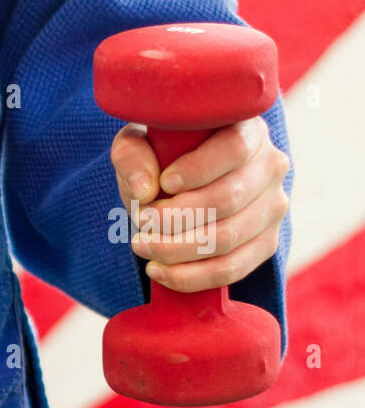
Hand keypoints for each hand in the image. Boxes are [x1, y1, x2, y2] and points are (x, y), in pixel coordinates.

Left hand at [110, 117, 289, 291]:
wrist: (176, 187)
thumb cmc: (160, 159)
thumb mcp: (137, 145)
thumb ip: (133, 155)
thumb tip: (145, 190)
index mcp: (247, 131)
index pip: (234, 148)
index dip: (196, 170)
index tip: (164, 184)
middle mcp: (271, 167)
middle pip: (228, 200)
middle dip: (176, 217)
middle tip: (142, 221)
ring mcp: (273, 208)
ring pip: (227, 238)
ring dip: (176, 249)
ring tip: (142, 245)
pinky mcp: (266, 243)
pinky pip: (231, 270)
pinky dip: (189, 276)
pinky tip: (158, 270)